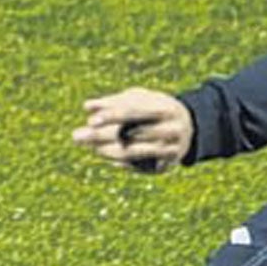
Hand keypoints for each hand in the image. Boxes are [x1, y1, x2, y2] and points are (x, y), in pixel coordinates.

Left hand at [73, 88, 192, 173]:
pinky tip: (107, 157)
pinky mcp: (166, 166)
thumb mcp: (139, 99)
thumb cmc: (156, 109)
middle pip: (131, 134)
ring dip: (108, 151)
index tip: (91, 120)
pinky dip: (121, 162)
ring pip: (133, 153)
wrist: (190, 128)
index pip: (135, 111)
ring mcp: (171, 150)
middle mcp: (171, 130)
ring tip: (91, 147)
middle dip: (101, 136)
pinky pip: (139, 166)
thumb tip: (87, 106)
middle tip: (76, 136)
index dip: (112, 115)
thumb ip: (113, 102)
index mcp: (166, 108)